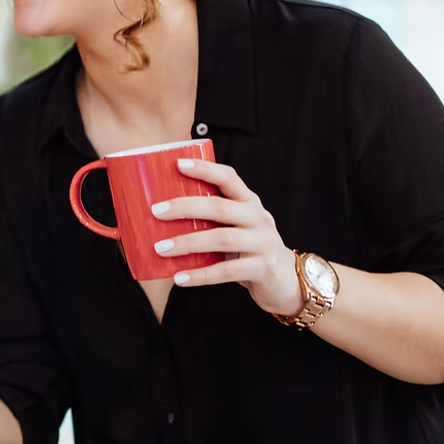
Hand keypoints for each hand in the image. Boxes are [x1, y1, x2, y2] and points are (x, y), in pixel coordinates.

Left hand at [150, 157, 301, 316]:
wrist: (286, 279)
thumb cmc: (249, 249)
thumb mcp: (236, 227)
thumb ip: (211, 220)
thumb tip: (159, 220)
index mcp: (249, 202)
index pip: (229, 178)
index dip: (205, 169)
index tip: (178, 164)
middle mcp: (258, 218)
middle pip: (219, 207)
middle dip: (185, 207)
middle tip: (156, 211)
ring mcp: (262, 243)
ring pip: (222, 238)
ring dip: (188, 242)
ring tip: (161, 248)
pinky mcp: (262, 268)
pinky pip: (226, 271)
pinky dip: (200, 275)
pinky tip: (180, 277)